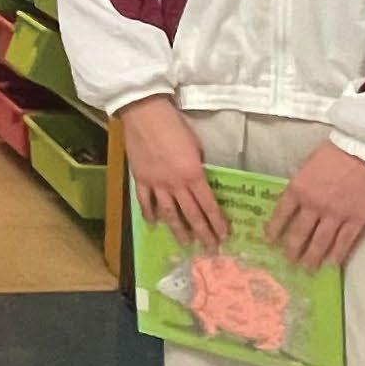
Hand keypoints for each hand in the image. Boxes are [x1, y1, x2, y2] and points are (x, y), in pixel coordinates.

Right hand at [120, 95, 228, 249]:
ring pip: (168, 212)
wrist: (145, 116)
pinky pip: (145, 201)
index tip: (224, 236)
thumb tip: (198, 178)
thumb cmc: (175, 126)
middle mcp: (175, 184)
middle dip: (202, 233)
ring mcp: (156, 183)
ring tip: (185, 243)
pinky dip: (149, 213)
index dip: (217, 222)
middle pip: (190, 213)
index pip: (208, 204)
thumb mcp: (196, 146)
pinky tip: (153, 223)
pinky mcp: (140, 179)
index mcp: (193, 175)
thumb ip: (198, 167)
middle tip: (210, 249)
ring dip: (178, 229)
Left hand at [267, 139, 364, 270]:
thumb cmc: (336, 153)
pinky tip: (331, 265)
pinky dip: (337, 255)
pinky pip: (345, 242)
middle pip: (299, 233)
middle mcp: (314, 205)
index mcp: (298, 189)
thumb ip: (300, 185)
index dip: (274, 230)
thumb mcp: (308, 165)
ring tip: (306, 269)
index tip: (270, 241)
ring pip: (320, 242)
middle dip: (292, 250)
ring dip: (311, 258)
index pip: (280, 214)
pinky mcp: (357, 219)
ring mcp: (336, 214)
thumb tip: (293, 202)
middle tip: (288, 262)